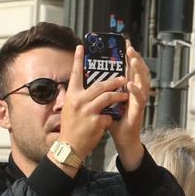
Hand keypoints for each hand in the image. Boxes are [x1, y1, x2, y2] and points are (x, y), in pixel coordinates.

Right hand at [56, 45, 125, 163]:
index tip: (81, 47)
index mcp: (71, 97)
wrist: (69, 148)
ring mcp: (86, 111)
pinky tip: (109, 121)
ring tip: (125, 96)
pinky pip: (109, 115)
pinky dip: (110, 118)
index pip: (74, 75)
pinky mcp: (95, 121)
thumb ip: (79, 98)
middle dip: (114, 81)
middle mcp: (77, 102)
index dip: (78, 60)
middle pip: (100, 85)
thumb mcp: (70, 110)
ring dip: (118, 96)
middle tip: (124, 78)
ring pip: (107, 97)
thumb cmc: (71, 129)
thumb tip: (90, 87)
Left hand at [111, 44, 151, 169]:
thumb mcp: (106, 102)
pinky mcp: (139, 110)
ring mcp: (139, 100)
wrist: (122, 139)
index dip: (128, 56)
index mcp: (127, 88)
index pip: (129, 68)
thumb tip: (88, 79)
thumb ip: (101, 92)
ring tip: (133, 59)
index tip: (125, 43)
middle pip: (138, 71)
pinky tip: (130, 84)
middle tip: (129, 47)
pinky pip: (139, 98)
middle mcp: (135, 91)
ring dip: (138, 69)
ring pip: (142, 81)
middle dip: (134, 58)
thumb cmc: (114, 121)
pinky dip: (135, 90)